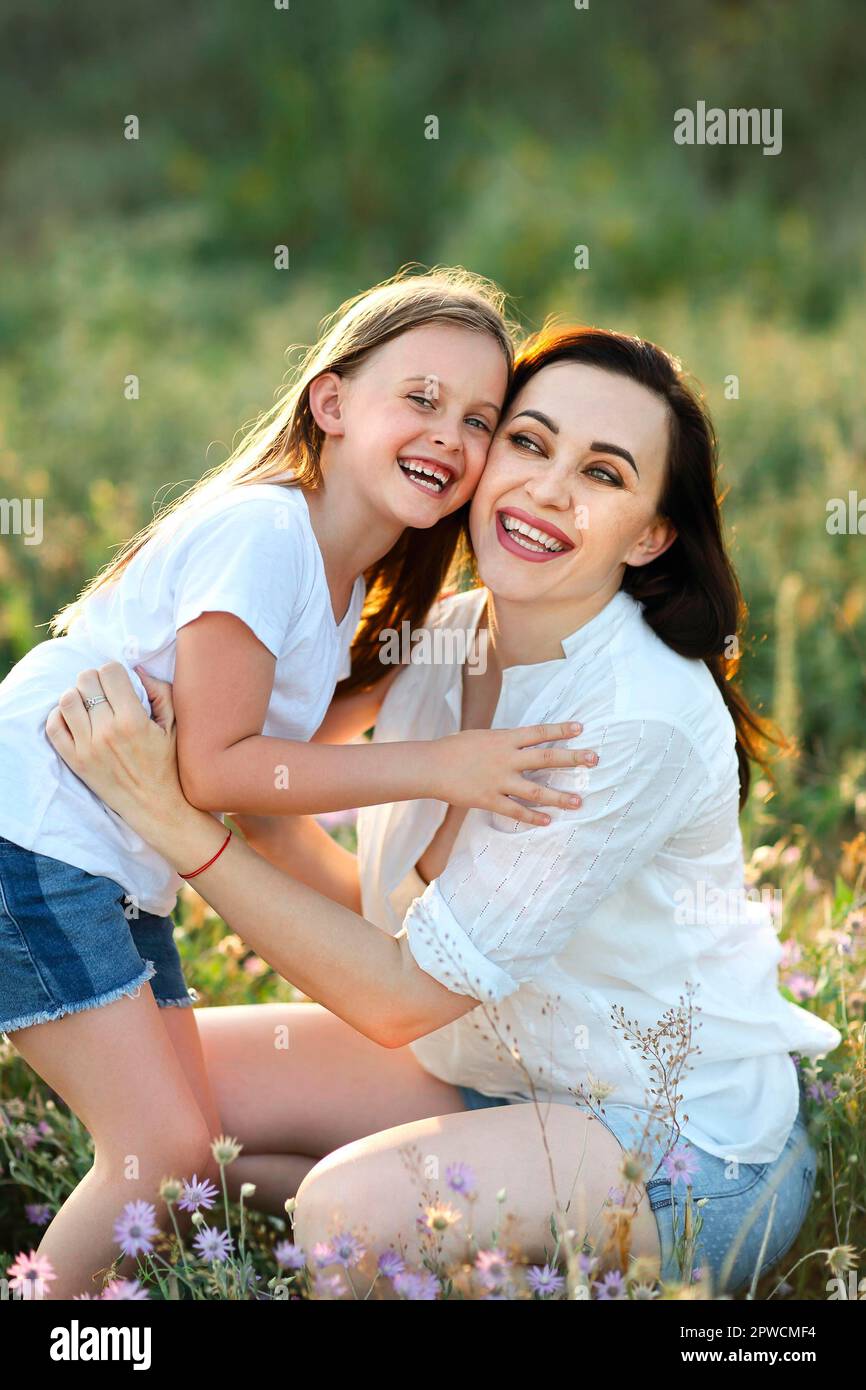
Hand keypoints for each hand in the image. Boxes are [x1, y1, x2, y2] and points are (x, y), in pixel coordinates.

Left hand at [45, 661, 188, 842]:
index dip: (115, 671)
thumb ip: (160, 692)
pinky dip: (60, 715)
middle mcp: (107, 732)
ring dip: (78, 695)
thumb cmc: (167, 764)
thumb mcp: (173, 726)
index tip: (120, 681)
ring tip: (89, 704)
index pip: (110, 672)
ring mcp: (87, 748)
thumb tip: (138, 670)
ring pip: (67, 699)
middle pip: (86, 680)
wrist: (155, 806)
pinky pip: (54, 727)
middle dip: (96, 679)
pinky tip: (76, 718)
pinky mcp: (75, 761)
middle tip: (104, 691)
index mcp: (133, 720)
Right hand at [428, 721, 597, 825]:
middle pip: (545, 758)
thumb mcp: (483, 737)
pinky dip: (532, 817)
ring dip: (558, 797)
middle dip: (572, 758)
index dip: (561, 730)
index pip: (539, 732)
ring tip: (578, 802)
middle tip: (594, 759)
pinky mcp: (489, 799)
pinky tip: (547, 822)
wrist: (431, 765)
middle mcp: (506, 759)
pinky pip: (514, 811)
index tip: (581, 728)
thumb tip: (524, 744)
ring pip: (535, 790)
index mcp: (504, 739)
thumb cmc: (455, 748)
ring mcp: (498, 780)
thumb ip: (505, 742)